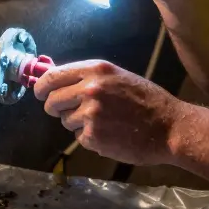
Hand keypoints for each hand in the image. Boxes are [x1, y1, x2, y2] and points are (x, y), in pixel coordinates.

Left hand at [35, 60, 185, 165]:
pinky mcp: (92, 136)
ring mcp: (89, 114)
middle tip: (66, 112)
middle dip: (55, 108)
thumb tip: (57, 80)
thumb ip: (89, 78)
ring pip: (65, 120)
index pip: (53, 76)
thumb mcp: (119, 78)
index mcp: (96, 70)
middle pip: (52, 100)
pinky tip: (109, 134)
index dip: (42, 86)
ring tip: (102, 122)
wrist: (169, 127)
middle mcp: (89, 89)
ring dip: (77, 124)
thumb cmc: (147, 101)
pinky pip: (79, 137)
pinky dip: (90, 138)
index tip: (39, 93)